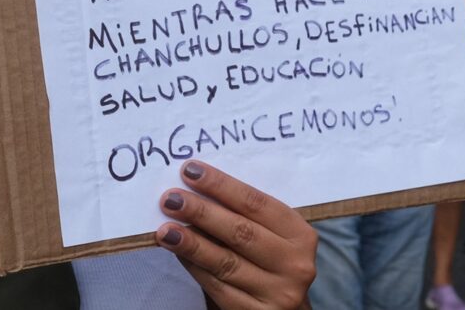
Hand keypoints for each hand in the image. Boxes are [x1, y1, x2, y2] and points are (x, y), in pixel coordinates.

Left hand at [155, 161, 315, 309]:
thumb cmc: (272, 260)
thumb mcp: (272, 234)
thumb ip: (245, 215)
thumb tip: (198, 188)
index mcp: (299, 234)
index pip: (255, 203)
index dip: (221, 185)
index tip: (191, 171)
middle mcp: (294, 264)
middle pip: (240, 231)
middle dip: (201, 212)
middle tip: (171, 199)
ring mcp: (278, 293)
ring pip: (226, 262)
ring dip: (191, 243)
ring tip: (165, 229)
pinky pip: (218, 288)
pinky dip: (194, 267)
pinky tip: (178, 252)